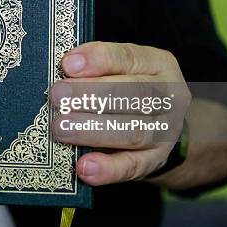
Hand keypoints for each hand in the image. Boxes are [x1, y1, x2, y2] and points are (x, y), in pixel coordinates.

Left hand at [51, 42, 190, 185]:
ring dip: (92, 130)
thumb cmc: (128, 89)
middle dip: (91, 95)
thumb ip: (97, 68)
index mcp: (158, 64)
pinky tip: (84, 167)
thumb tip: (64, 69)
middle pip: (132, 94)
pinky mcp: (156, 161)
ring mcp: (166, 131)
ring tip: (61, 128)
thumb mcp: (120, 69)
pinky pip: (133, 166)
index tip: (68, 65)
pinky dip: (108, 168)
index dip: (98, 60)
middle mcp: (168, 97)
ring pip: (132, 131)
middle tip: (57, 97)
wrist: (161, 124)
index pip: (129, 58)